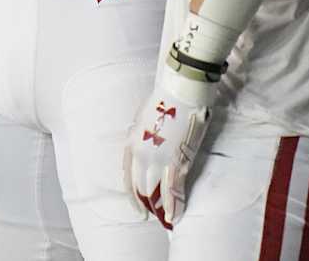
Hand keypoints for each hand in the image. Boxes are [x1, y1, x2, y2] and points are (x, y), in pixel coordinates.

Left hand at [124, 58, 216, 227]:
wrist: (180, 88)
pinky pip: (174, 190)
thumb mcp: (146, 119)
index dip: (133, 196)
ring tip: (167, 220)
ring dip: (162, 209)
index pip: (128, 178)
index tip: (139, 208)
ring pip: (157, 193)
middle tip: (153, 216)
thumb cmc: (166, 99)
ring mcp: (159, 159)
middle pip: (141, 188)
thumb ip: (145, 137)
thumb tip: (150, 150)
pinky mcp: (177, 160)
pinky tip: (176, 215)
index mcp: (132, 142)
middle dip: (147, 205)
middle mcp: (142, 154)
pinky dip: (175, 205)